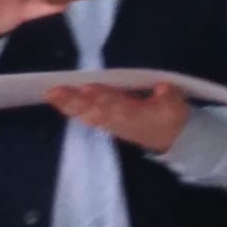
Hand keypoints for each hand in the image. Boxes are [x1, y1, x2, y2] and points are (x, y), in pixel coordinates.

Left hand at [45, 82, 188, 153]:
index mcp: (137, 116)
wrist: (170, 137)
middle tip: (54, 92)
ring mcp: (111, 124)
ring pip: (87, 115)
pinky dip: (71, 110)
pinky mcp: (105, 122)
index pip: (117, 106)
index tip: (87, 89)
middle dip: (75, 101)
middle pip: (95, 111)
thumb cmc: (169, 114)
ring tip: (51, 95)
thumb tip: (159, 89)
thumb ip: (167, 96)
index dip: (102, 98)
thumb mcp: (175, 104)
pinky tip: (57, 101)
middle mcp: (119, 121)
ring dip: (68, 106)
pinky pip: (86, 117)